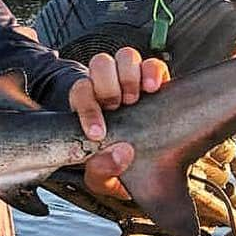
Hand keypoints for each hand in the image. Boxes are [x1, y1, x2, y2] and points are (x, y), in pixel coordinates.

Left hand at [69, 48, 169, 199]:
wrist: (144, 165)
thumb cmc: (115, 166)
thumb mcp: (103, 179)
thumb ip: (102, 171)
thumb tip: (121, 153)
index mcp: (88, 106)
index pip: (79, 93)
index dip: (87, 110)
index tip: (98, 133)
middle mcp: (107, 87)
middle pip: (99, 63)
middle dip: (108, 86)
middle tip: (117, 107)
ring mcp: (131, 80)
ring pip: (124, 56)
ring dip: (129, 76)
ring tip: (135, 99)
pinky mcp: (155, 79)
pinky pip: (153, 63)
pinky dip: (153, 72)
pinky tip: (154, 89)